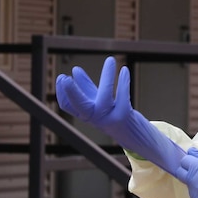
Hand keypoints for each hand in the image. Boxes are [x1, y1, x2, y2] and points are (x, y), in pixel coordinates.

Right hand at [56, 56, 184, 174]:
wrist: (135, 137)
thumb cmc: (114, 115)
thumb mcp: (98, 102)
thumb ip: (87, 88)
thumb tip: (75, 70)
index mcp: (86, 115)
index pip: (67, 106)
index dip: (62, 93)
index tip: (61, 77)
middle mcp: (95, 119)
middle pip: (79, 106)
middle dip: (72, 93)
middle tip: (64, 78)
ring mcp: (109, 118)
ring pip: (105, 96)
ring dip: (107, 76)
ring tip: (110, 60)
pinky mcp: (124, 116)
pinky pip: (123, 97)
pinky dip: (123, 82)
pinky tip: (124, 70)